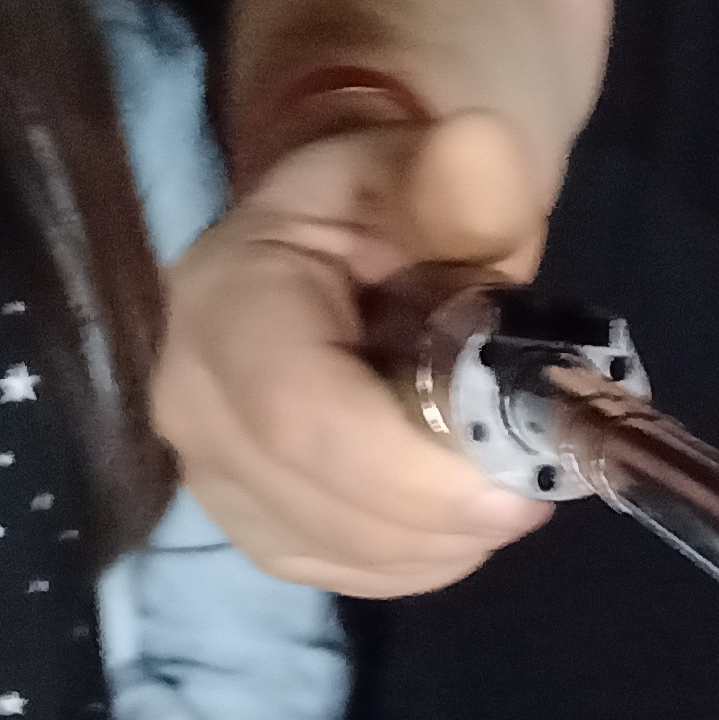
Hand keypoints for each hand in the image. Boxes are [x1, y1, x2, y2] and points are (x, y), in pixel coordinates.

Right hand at [151, 108, 553, 594]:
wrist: (346, 232)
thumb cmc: (397, 203)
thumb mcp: (440, 172)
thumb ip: (467, 177)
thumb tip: (481, 147)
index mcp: (229, 292)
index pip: (293, 412)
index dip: (403, 470)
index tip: (513, 483)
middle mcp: (190, 388)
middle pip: (309, 498)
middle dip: (434, 515)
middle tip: (528, 491)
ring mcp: (206, 463)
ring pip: (323, 549)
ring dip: (431, 541)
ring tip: (496, 484)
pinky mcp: (244, 516)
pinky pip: (331, 572)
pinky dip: (411, 560)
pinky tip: (453, 513)